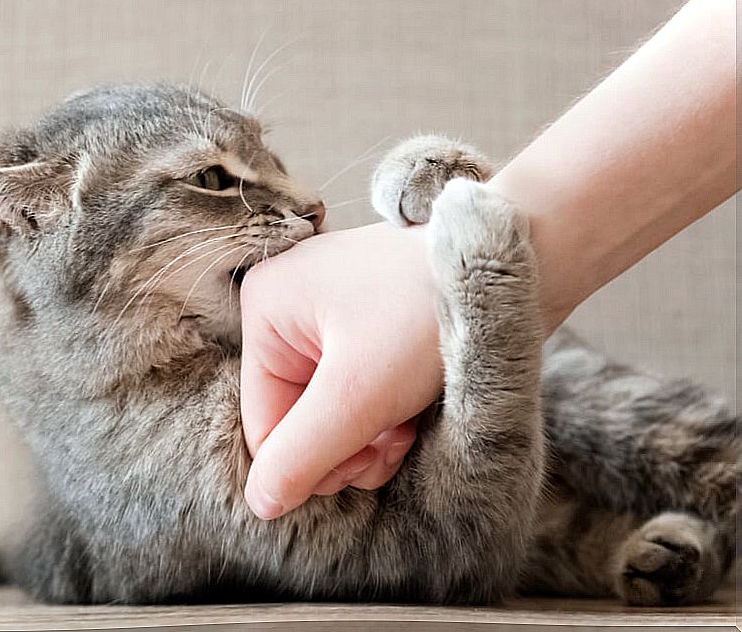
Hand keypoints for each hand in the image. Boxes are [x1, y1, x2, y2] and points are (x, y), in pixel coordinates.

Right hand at [239, 222, 443, 519]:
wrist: (510, 266)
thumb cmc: (431, 311)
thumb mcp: (359, 394)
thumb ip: (302, 455)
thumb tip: (260, 503)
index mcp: (264, 310)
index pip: (265, 426)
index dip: (313, 460)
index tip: (370, 457)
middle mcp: (286, 308)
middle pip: (297, 420)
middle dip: (347, 444)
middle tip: (394, 437)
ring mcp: (326, 314)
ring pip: (329, 413)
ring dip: (371, 434)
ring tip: (409, 420)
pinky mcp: (364, 324)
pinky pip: (355, 392)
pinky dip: (386, 412)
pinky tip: (415, 406)